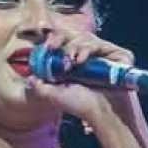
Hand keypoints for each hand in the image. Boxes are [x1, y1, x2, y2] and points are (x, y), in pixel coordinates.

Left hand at [24, 29, 139, 126]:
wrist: (102, 112)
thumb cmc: (80, 106)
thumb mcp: (54, 95)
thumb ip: (39, 86)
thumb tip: (30, 77)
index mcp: (74, 62)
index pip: (63, 41)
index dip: (54, 39)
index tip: (47, 46)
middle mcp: (89, 56)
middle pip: (73, 35)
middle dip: (61, 39)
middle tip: (52, 47)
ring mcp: (103, 54)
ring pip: (85, 38)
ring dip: (74, 47)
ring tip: (71, 61)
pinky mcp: (117, 55)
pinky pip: (100, 44)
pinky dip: (88, 49)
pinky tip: (81, 60)